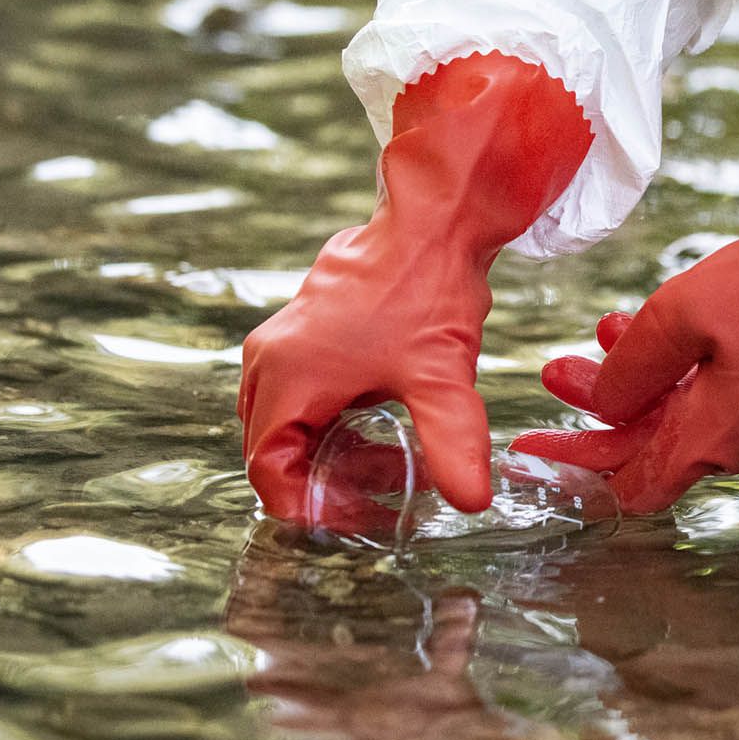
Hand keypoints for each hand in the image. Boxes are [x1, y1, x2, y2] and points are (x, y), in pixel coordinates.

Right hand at [239, 54, 591, 523]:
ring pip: (290, 423)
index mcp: (286, 377)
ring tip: (396, 466)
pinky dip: (337, 423)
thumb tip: (471, 501)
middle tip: (384, 497)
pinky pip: (304, 396)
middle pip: (275, 450)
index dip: (310, 506)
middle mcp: (270, 361)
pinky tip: (386, 428)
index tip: (358, 518)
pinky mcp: (305, 332)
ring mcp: (284, 343)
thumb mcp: (442, 377)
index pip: (268, 471)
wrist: (432, 221)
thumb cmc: (428, 289)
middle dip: (326, 482)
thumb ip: (452, 443)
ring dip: (335, 452)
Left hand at [513, 101, 738, 511]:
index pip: (629, 485)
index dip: (575, 468)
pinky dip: (677, 363)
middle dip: (595, 409)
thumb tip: (600, 408)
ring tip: (602, 330)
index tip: (533, 448)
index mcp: (710, 438)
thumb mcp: (682, 316)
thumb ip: (630, 370)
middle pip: (649, 446)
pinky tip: (657, 319)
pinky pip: (717, 387)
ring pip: (681, 410)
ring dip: (636, 377)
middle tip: (555, 371)